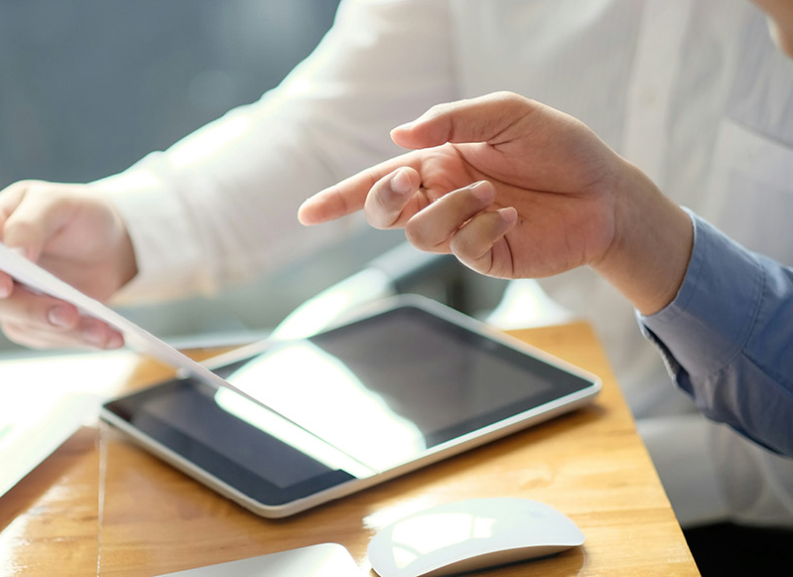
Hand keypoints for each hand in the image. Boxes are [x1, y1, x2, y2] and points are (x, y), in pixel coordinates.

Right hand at [0, 180, 136, 348]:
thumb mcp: (58, 202)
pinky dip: (83, 339)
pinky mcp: (38, 322)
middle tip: (68, 313)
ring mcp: (15, 299)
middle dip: (33, 311)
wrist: (110, 241)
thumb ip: (30, 222)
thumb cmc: (77, 213)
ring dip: (66, 332)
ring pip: (26, 326)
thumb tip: (12, 255)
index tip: (3, 285)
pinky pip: (53, 338)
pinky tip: (110, 336)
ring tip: (103, 330)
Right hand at [299, 92, 692, 313]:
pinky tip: (513, 216)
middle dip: (385, 198)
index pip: (378, 181)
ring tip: (494, 193)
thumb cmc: (560, 147)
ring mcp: (463, 230)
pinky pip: (462, 249)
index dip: (340, 199)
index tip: (307, 214)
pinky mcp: (487, 256)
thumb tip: (399, 137)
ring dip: (451, 208)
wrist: (607, 192)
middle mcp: (443, 197)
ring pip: (419, 232)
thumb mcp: (507, 114)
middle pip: (384, 211)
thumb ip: (452, 120)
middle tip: (413, 178)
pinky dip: (482, 229)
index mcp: (439, 162)